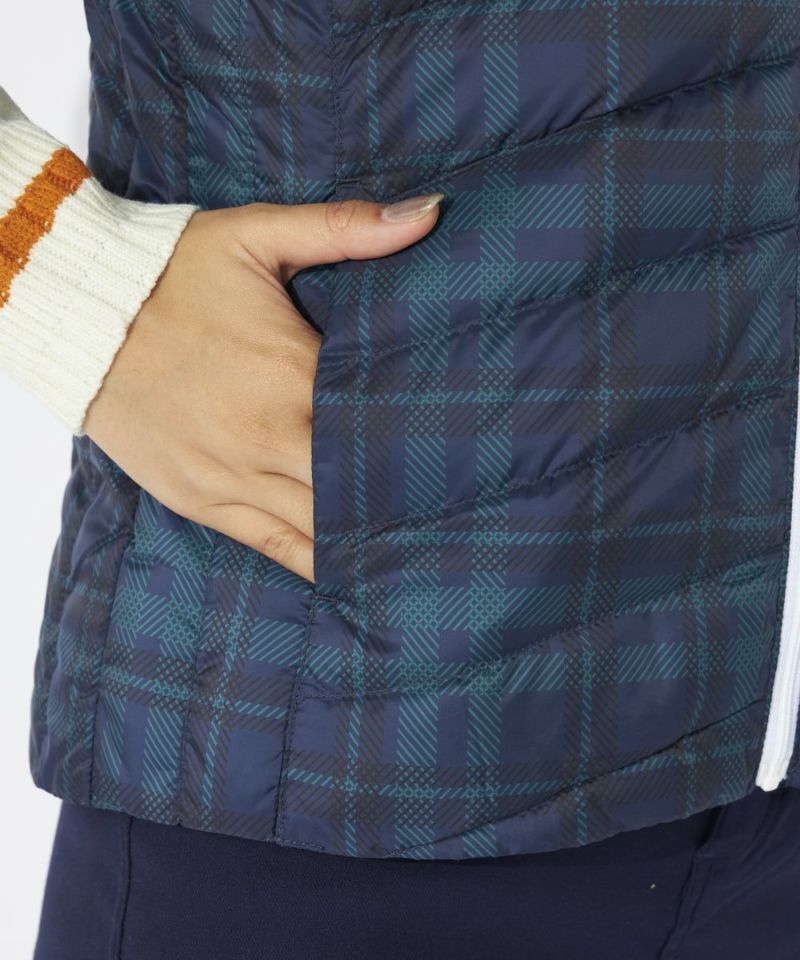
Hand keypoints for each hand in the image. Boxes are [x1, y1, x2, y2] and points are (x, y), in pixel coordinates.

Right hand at [82, 192, 443, 582]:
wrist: (80, 312)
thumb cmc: (172, 272)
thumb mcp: (258, 236)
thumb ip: (348, 229)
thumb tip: (431, 212)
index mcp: (293, 375)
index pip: (379, 425)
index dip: (424, 444)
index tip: (465, 456)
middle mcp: (269, 437)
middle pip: (358, 487)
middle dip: (403, 498)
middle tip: (454, 509)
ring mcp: (233, 477)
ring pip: (321, 527)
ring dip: (368, 536)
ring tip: (418, 548)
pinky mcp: (201, 500)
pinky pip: (271, 545)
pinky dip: (314, 560)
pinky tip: (351, 570)